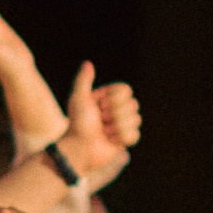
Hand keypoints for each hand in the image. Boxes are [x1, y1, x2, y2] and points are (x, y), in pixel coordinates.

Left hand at [56, 64, 136, 187]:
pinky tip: (111, 141)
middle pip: (134, 105)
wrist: (79, 148)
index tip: (100, 106)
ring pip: (136, 120)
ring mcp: (123, 124)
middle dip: (115, 115)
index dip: (115, 99)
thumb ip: (84, 80)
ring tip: (104, 132)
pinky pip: (135, 135)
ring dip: (117, 127)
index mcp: (108, 98)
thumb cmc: (77, 123)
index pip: (127, 90)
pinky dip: (122, 139)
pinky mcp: (126, 140)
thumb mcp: (79, 99)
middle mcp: (117, 109)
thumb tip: (88, 63)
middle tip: (100, 121)